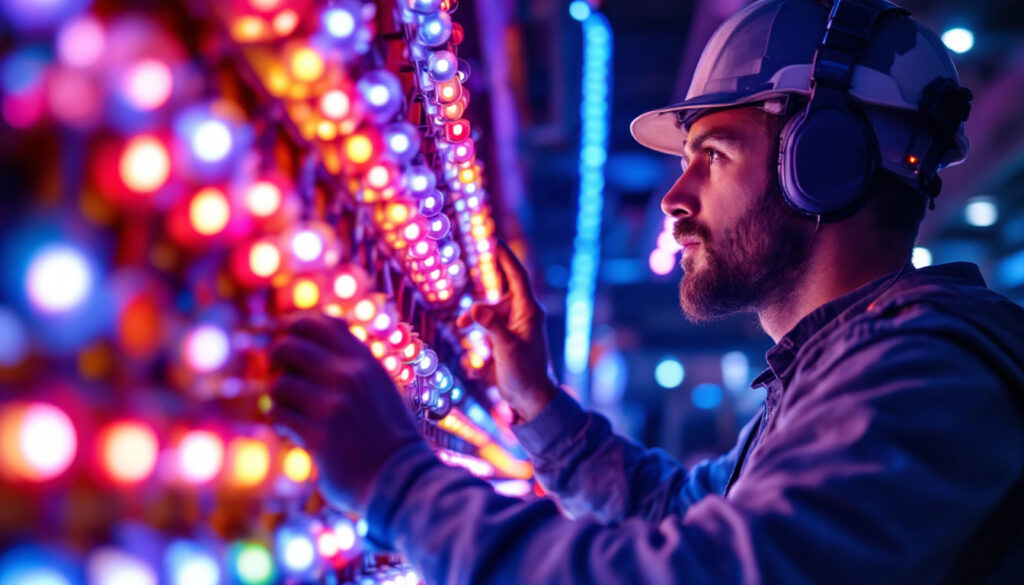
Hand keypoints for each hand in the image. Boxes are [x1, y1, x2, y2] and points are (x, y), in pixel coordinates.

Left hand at [268, 315, 427, 513]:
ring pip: (279, 384)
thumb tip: (314, 344)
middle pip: (289, 346)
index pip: (319, 323)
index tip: (286, 339)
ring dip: (277, 396)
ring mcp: (332, 405)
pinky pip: (278, 415)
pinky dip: (280, 421)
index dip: (294, 326)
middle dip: (275, 358)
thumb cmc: (387, 433)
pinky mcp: (318, 435)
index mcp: (364, 361)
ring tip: (289, 408)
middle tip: (279, 373)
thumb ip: (354, 364)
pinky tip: (292, 429)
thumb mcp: (380, 386)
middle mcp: (348, 376)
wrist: (401, 478)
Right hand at [455, 241, 557, 421]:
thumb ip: (491, 327)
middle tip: (470, 280)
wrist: (532, 399)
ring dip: (475, 317)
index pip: (517, 275)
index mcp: (528, 311)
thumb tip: (475, 309)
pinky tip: (477, 356)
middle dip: (483, 292)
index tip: (493, 239)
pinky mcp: (506, 340)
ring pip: (489, 311)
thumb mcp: (506, 349)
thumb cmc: (525, 373)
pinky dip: (478, 333)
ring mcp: (514, 327)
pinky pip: (488, 328)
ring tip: (461, 327)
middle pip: (499, 292)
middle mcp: (523, 314)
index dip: (504, 256)